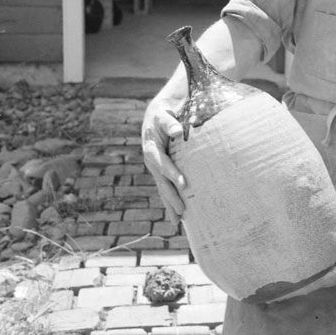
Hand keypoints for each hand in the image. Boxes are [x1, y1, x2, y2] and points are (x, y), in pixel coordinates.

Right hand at [141, 97, 185, 223]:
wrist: (155, 114)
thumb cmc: (162, 113)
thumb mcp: (164, 114)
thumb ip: (170, 122)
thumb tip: (177, 131)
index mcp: (151, 149)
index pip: (163, 164)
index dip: (172, 174)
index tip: (183, 184)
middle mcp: (152, 161)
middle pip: (162, 182)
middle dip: (171, 197)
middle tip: (182, 211)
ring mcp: (156, 167)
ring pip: (163, 188)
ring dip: (170, 204)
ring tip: (177, 221)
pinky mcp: (161, 170)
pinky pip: (165, 187)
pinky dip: (170, 200)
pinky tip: (176, 214)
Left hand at [272, 231, 335, 301]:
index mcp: (328, 277)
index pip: (304, 287)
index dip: (288, 292)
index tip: (271, 296)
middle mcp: (324, 279)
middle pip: (298, 288)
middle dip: (281, 292)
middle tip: (259, 294)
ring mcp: (324, 274)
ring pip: (301, 283)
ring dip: (286, 286)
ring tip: (267, 287)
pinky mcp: (325, 268)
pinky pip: (306, 275)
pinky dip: (294, 276)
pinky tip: (285, 273)